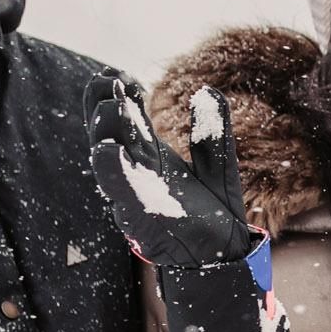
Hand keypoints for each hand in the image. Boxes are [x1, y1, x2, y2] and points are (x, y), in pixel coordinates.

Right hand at [88, 75, 252, 269]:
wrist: (225, 259)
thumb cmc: (214, 216)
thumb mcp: (218, 166)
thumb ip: (212, 132)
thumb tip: (208, 90)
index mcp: (153, 158)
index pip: (130, 120)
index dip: (122, 95)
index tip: (118, 73)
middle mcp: (139, 172)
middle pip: (112, 133)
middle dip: (105, 105)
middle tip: (109, 79)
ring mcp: (136, 193)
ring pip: (109, 158)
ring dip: (106, 131)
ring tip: (111, 104)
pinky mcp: (141, 216)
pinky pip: (121, 191)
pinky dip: (112, 170)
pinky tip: (107, 150)